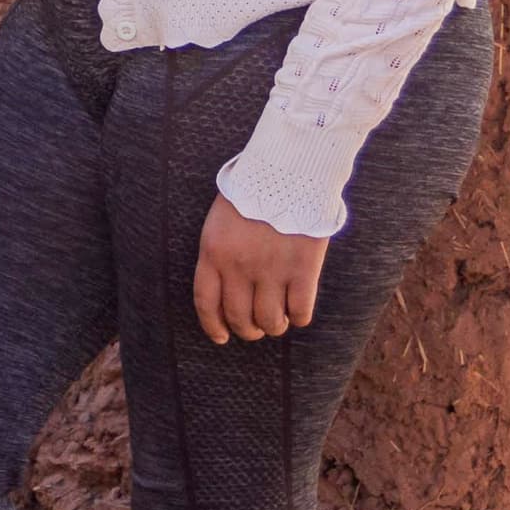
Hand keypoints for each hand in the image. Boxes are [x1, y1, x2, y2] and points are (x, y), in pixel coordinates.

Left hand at [194, 196, 327, 341]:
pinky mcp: (302, 269)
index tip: (221, 337)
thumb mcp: (220, 221)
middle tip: (255, 329)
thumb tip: (225, 292)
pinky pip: (300, 310)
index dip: (213, 326)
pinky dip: (298, 318)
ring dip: (273, 327)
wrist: (288, 172)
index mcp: (213, 253)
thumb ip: (219, 255)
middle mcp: (239, 266)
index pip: (206, 303)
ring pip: (269, 320)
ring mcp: (272, 270)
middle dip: (247, 330)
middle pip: (239, 317)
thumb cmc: (252, 194)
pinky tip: (297, 313)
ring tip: (277, 322)